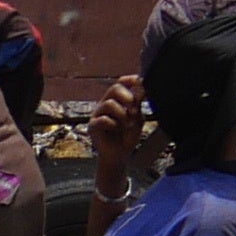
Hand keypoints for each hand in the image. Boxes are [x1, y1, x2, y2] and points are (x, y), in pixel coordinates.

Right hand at [87, 74, 148, 191]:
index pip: (122, 82)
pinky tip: (116, 130)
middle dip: (127, 95)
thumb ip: (138, 104)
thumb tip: (142, 89)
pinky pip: (102, 119)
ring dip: (123, 113)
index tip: (140, 82)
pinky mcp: (92, 126)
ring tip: (128, 124)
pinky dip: (113, 124)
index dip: (131, 80)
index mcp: (118, 99)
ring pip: (110, 103)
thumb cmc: (128, 136)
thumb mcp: (138, 118)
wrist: (119, 155)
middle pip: (115, 88)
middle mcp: (106, 104)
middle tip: (134, 107)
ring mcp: (98, 114)